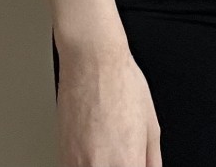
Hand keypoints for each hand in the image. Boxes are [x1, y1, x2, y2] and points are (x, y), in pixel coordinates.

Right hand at [56, 46, 161, 166]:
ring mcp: (77, 163)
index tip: (135, 161)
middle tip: (123, 152)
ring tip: (108, 146)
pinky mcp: (62, 154)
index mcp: (127, 162)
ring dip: (102, 163)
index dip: (135, 166)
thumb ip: (153, 157)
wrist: (92, 60)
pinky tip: (94, 148)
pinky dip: (86, 162)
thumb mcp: (151, 123)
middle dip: (120, 164)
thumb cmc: (121, 82)